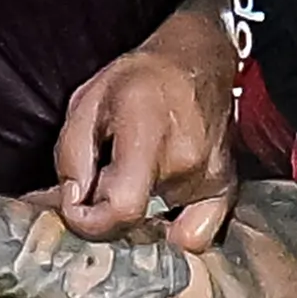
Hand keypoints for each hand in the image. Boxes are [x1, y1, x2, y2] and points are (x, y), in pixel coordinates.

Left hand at [49, 31, 237, 251]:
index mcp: (148, 131)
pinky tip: (158, 213)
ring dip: (134, 218)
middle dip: (104, 214)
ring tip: (130, 183)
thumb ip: (71, 156)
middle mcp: (186, 159)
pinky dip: (172, 233)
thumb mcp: (88, 101)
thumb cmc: (140, 78)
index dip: (88, 221)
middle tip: (97, 187)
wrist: (197, 61)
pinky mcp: (225, 188)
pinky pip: (196, 236)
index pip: (122, 207)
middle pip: (134, 221)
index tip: (75, 206)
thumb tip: (71, 205)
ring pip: (159, 229)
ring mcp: (210, 177)